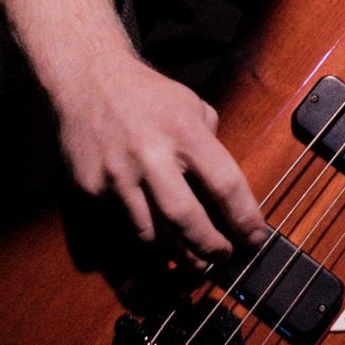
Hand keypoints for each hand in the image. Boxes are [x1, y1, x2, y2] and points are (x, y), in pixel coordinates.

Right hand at [50, 51, 268, 264]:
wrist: (87, 80)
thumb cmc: (149, 96)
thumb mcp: (193, 106)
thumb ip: (211, 146)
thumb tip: (228, 194)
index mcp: (184, 131)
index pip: (224, 184)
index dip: (245, 219)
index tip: (256, 238)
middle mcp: (150, 155)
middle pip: (186, 219)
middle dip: (211, 247)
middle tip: (225, 258)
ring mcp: (117, 176)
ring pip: (152, 236)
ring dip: (180, 258)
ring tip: (198, 264)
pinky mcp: (91, 191)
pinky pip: (124, 230)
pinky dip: (147, 247)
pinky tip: (163, 251)